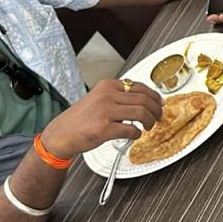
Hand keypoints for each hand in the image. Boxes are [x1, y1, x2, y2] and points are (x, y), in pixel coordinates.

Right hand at [40, 79, 163, 158]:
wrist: (62, 133)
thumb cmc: (81, 118)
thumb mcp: (99, 97)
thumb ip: (119, 96)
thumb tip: (144, 99)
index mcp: (107, 86)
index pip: (139, 86)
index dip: (154, 96)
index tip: (160, 103)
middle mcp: (107, 96)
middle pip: (144, 100)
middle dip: (156, 110)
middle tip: (158, 117)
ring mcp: (105, 112)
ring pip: (141, 113)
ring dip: (150, 122)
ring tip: (148, 127)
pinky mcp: (104, 129)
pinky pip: (131, 130)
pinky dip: (137, 134)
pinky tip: (134, 135)